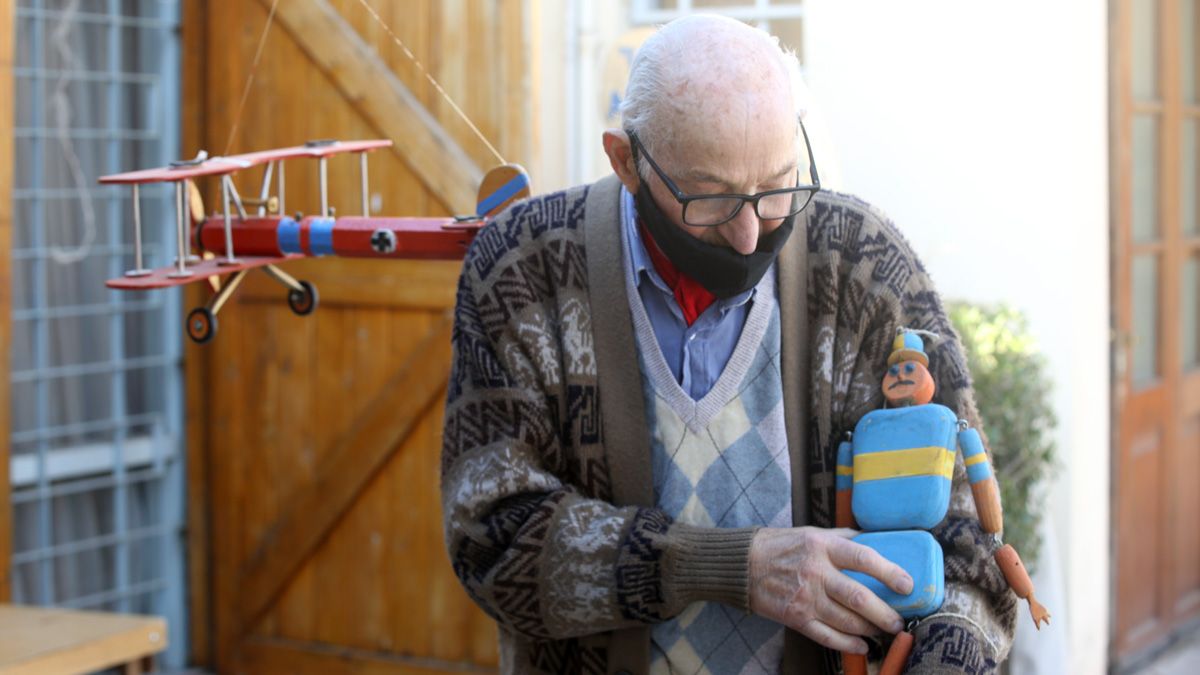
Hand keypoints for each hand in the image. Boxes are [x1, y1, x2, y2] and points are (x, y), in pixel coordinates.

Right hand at [748, 527, 913, 653]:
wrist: (742, 564)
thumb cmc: (780, 545)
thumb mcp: (812, 532)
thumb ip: (843, 537)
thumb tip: (875, 540)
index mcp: (823, 546)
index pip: (864, 558)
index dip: (890, 572)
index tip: (907, 585)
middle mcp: (816, 572)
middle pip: (859, 597)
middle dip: (885, 613)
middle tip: (899, 620)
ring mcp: (805, 598)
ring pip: (847, 620)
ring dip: (870, 629)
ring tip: (883, 631)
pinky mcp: (796, 617)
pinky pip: (827, 636)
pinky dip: (848, 644)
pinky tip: (861, 645)